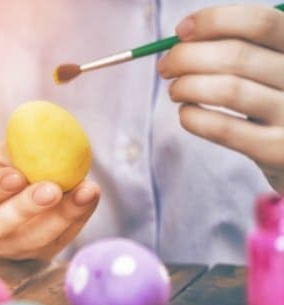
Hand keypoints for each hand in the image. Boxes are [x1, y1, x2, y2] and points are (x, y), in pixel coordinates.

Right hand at [0, 142, 99, 260]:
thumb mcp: (3, 152)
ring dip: (61, 216)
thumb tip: (47, 133)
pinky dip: (76, 219)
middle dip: (27, 208)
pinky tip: (89, 197)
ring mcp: (4, 248)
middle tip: (52, 189)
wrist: (13, 196)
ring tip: (84, 192)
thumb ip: (20, 145)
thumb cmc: (4, 166)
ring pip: (31, 240)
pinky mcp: (34, 255)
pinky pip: (56, 242)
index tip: (16, 175)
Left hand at [158, 4, 283, 191]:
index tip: (180, 32)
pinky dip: (193, 118)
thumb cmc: (271, 100)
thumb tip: (183, 36)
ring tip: (175, 91)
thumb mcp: (265, 67)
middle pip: (236, 55)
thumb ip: (236, 47)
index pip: (259, 22)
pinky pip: (224, 129)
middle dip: (186, 57)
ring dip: (186, 87)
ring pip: (228, 90)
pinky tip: (186, 114)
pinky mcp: (276, 151)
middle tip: (165, 67)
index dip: (213, 22)